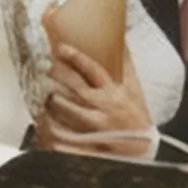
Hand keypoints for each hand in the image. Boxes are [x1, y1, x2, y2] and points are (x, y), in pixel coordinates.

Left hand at [37, 43, 156, 158]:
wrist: (145, 149)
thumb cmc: (136, 115)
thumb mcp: (134, 88)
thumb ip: (125, 64)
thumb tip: (120, 38)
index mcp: (114, 93)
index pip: (94, 71)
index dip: (77, 58)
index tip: (61, 48)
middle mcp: (104, 109)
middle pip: (76, 89)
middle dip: (58, 77)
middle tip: (46, 70)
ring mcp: (95, 128)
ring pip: (67, 111)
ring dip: (51, 101)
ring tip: (43, 94)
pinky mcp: (88, 145)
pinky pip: (65, 136)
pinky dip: (52, 129)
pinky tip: (43, 122)